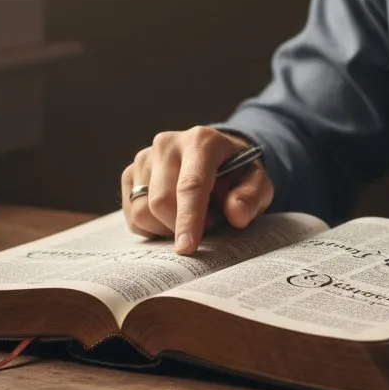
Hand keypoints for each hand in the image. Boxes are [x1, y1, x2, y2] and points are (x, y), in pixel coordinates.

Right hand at [121, 127, 273, 253]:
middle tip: (208, 224)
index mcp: (201, 141)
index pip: (191, 185)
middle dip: (181, 226)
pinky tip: (172, 216)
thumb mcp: (258, 183)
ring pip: (142, 211)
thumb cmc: (238, 173)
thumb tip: (235, 215)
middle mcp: (167, 144)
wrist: (218, 158)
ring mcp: (144, 157)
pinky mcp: (130, 173)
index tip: (187, 248)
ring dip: (167, 228)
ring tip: (191, 217)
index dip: (188, 219)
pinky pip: (132, 216)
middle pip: (161, 201)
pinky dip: (153, 227)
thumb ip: (251, 197)